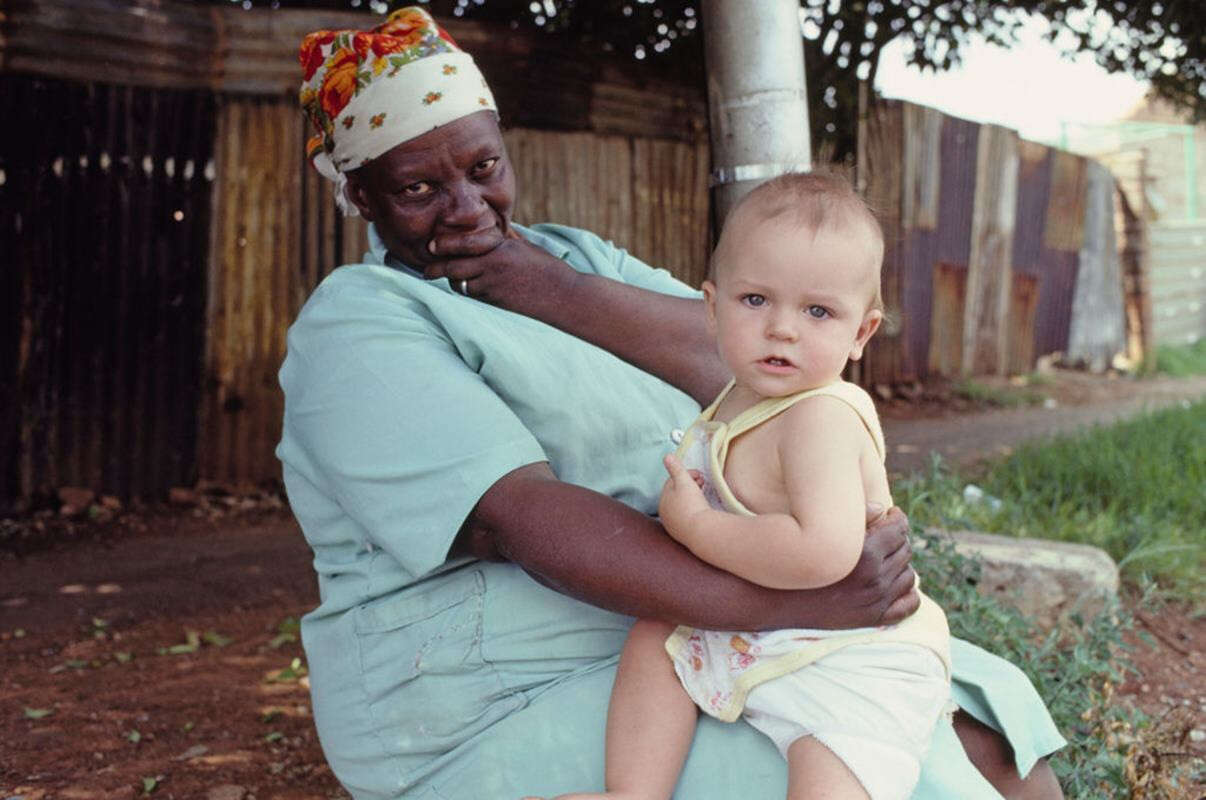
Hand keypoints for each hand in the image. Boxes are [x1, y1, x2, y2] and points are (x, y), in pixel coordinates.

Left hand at [422, 235, 578, 314]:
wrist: (563, 296)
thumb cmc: (546, 269)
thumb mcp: (524, 247)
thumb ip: (505, 240)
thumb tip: (492, 231)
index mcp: (501, 246)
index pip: (464, 243)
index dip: (444, 245)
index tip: (432, 245)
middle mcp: (494, 265)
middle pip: (454, 268)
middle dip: (436, 270)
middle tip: (425, 271)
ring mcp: (493, 285)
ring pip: (460, 284)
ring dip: (452, 281)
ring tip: (446, 278)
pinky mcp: (495, 301)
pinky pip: (472, 294)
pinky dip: (466, 290)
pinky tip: (466, 287)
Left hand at [658, 454, 711, 541]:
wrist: (702, 531)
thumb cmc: (692, 504)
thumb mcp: (684, 481)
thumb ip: (676, 468)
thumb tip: (667, 457)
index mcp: (663, 501)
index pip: (672, 482)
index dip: (686, 475)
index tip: (699, 474)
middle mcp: (666, 514)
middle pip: (677, 495)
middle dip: (689, 485)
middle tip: (703, 482)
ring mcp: (675, 526)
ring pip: (682, 506)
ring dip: (692, 497)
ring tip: (704, 493)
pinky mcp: (685, 534)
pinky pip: (688, 517)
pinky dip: (694, 509)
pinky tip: (703, 509)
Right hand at [771, 506, 917, 629]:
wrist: (775, 600)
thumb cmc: (795, 559)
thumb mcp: (823, 533)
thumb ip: (856, 519)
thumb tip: (881, 508)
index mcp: (866, 553)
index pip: (899, 529)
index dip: (897, 518)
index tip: (890, 514)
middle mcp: (875, 578)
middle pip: (905, 550)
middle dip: (899, 538)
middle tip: (886, 533)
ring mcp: (875, 601)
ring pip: (909, 576)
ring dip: (902, 563)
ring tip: (888, 557)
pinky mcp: (872, 618)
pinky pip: (908, 606)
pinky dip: (908, 593)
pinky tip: (896, 583)